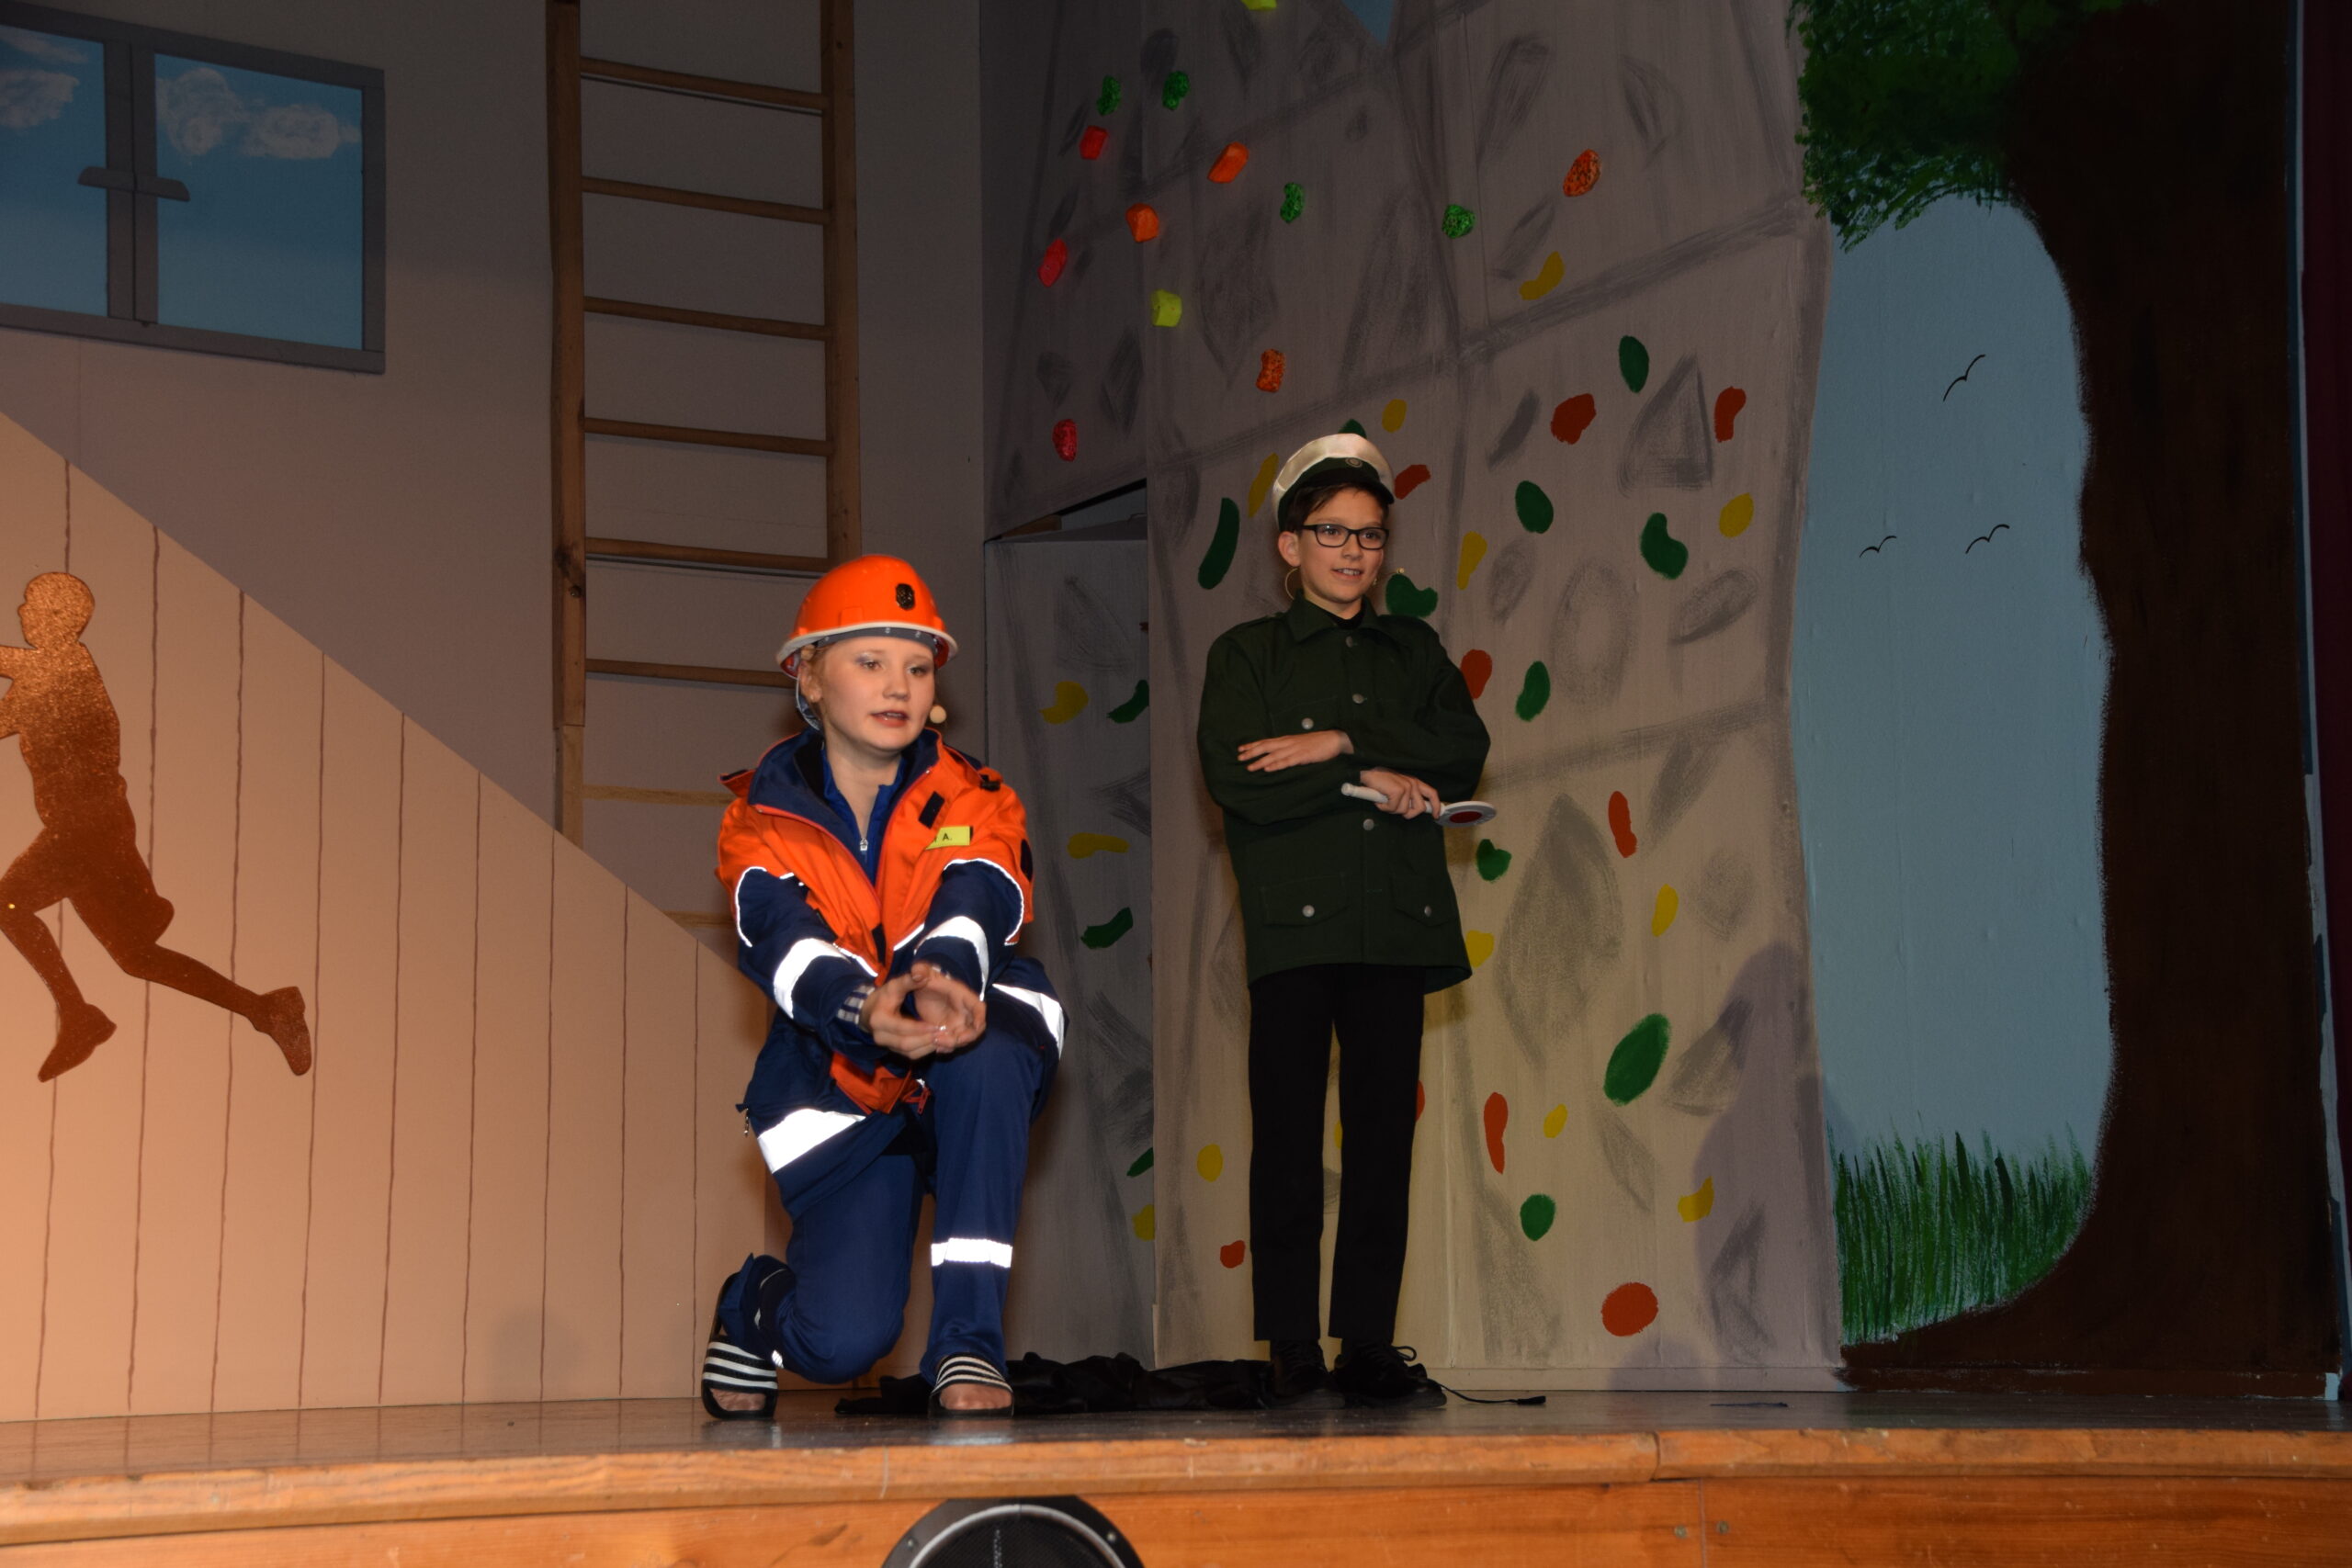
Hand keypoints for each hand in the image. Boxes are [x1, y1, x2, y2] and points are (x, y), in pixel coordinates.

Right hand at [860, 963, 984, 1057]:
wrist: (870, 1011)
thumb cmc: (885, 996)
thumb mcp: (894, 985)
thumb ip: (909, 980)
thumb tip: (922, 975)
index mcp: (879, 1020)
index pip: (901, 1027)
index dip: (919, 1027)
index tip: (936, 1025)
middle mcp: (880, 1036)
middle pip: (905, 1043)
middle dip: (925, 1039)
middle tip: (943, 1034)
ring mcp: (887, 1045)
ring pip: (909, 1052)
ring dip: (927, 1047)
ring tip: (943, 1039)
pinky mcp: (894, 1050)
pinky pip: (911, 1055)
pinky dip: (925, 1051)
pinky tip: (938, 1044)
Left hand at [909, 964, 986, 1052]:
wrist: (922, 989)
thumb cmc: (927, 979)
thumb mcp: (923, 972)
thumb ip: (920, 970)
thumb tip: (916, 972)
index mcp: (962, 996)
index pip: (978, 1007)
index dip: (980, 1017)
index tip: (977, 1026)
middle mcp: (964, 1012)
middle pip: (974, 1029)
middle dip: (965, 1037)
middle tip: (947, 1039)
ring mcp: (957, 1024)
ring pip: (962, 1039)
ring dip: (952, 1044)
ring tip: (935, 1042)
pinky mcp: (948, 1032)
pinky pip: (951, 1044)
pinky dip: (945, 1047)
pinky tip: (934, 1047)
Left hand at [1238, 729, 1350, 771]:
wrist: (1334, 739)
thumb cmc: (1317, 742)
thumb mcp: (1299, 743)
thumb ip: (1288, 748)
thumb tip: (1277, 754)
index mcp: (1286, 740)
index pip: (1265, 741)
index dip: (1252, 745)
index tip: (1240, 749)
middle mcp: (1288, 743)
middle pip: (1265, 747)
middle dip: (1251, 753)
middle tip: (1239, 758)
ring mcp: (1295, 749)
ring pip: (1273, 755)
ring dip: (1260, 761)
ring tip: (1250, 767)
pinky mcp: (1303, 756)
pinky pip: (1287, 761)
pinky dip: (1277, 765)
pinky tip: (1268, 768)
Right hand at [1358, 767, 1437, 817]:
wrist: (1366, 774)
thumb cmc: (1379, 782)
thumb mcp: (1397, 787)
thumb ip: (1407, 797)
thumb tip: (1413, 809)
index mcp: (1414, 782)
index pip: (1432, 794)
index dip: (1436, 806)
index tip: (1436, 815)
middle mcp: (1413, 784)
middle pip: (1420, 808)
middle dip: (1408, 813)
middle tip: (1395, 808)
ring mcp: (1406, 787)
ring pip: (1404, 811)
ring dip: (1392, 809)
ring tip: (1384, 800)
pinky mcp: (1398, 791)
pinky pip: (1393, 809)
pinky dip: (1384, 807)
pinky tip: (1379, 799)